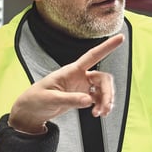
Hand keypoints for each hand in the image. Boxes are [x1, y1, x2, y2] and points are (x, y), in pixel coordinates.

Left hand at [7, 34, 122, 133]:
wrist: (30, 112)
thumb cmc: (36, 100)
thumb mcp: (50, 99)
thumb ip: (70, 99)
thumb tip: (88, 100)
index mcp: (70, 71)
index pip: (92, 56)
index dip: (106, 47)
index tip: (120, 38)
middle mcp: (79, 77)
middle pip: (103, 78)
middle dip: (108, 93)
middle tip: (105, 108)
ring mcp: (81, 87)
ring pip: (103, 89)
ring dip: (106, 101)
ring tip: (101, 114)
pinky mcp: (81, 97)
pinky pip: (98, 99)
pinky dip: (101, 106)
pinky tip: (98, 113)